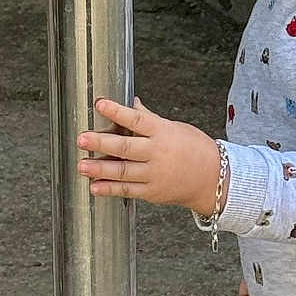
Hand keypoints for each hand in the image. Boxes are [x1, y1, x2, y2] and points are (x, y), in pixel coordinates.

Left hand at [76, 98, 222, 214]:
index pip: (137, 119)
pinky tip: (95, 187)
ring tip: (82, 165)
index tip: (99, 104)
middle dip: (101, 142)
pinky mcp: (152, 192)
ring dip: (100, 168)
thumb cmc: (195, 148)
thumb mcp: (175, 128)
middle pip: (126, 147)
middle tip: (81, 138)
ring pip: (123, 171)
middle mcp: (158, 153)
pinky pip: (128, 190)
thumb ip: (150, 119)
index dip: (117, 111)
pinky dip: (110, 189)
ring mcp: (155, 174)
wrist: (213, 178)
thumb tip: (133, 104)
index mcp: (163, 132)